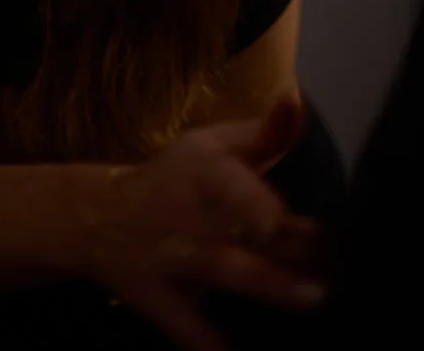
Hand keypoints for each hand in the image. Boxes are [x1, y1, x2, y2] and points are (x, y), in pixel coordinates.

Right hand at [83, 94, 325, 350]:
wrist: (96, 216)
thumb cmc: (172, 179)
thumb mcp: (210, 146)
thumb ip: (261, 132)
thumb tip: (296, 98)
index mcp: (201, 172)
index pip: (231, 181)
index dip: (262, 202)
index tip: (305, 224)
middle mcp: (185, 213)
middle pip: (235, 227)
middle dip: (280, 249)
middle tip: (327, 268)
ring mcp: (169, 258)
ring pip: (218, 270)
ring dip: (263, 284)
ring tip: (310, 297)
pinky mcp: (156, 297)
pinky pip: (184, 326)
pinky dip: (209, 345)